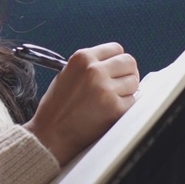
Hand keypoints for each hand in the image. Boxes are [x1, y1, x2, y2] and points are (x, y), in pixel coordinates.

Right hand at [25, 42, 139, 165]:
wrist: (50, 134)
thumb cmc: (56, 108)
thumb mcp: (67, 74)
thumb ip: (90, 66)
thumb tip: (114, 65)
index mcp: (82, 58)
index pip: (116, 49)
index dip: (118, 60)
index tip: (117, 69)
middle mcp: (94, 70)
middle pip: (129, 62)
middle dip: (127, 73)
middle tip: (121, 84)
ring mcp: (106, 89)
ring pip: (134, 82)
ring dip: (127, 91)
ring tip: (111, 100)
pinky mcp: (115, 108)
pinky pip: (132, 102)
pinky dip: (124, 107)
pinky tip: (109, 111)